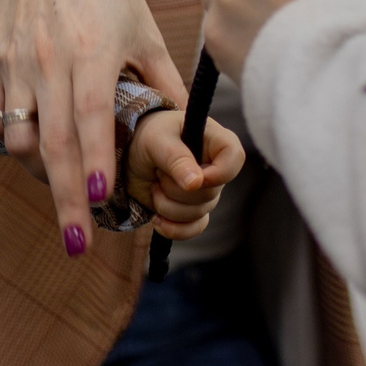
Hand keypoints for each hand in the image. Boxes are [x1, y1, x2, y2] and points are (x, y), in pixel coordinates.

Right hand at [0, 0, 188, 255]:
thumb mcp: (142, 25)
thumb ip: (161, 79)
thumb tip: (188, 129)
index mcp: (92, 49)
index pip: (90, 118)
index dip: (96, 163)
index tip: (104, 203)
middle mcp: (48, 58)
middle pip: (51, 143)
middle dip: (64, 199)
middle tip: (76, 243)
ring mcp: (13, 59)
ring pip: (18, 136)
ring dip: (39, 173)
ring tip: (63, 190)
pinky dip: (15, 141)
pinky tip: (36, 148)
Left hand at [127, 111, 245, 241]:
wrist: (130, 155)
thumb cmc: (148, 136)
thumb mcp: (156, 140)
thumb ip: (176, 158)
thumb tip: (196, 183)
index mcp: (216, 141)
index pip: (235, 159)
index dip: (217, 174)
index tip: (192, 179)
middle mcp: (215, 168)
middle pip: (210, 194)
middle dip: (176, 190)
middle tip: (158, 172)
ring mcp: (205, 191)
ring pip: (198, 214)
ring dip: (167, 206)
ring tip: (154, 186)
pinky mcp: (192, 210)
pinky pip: (193, 229)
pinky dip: (173, 228)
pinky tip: (156, 219)